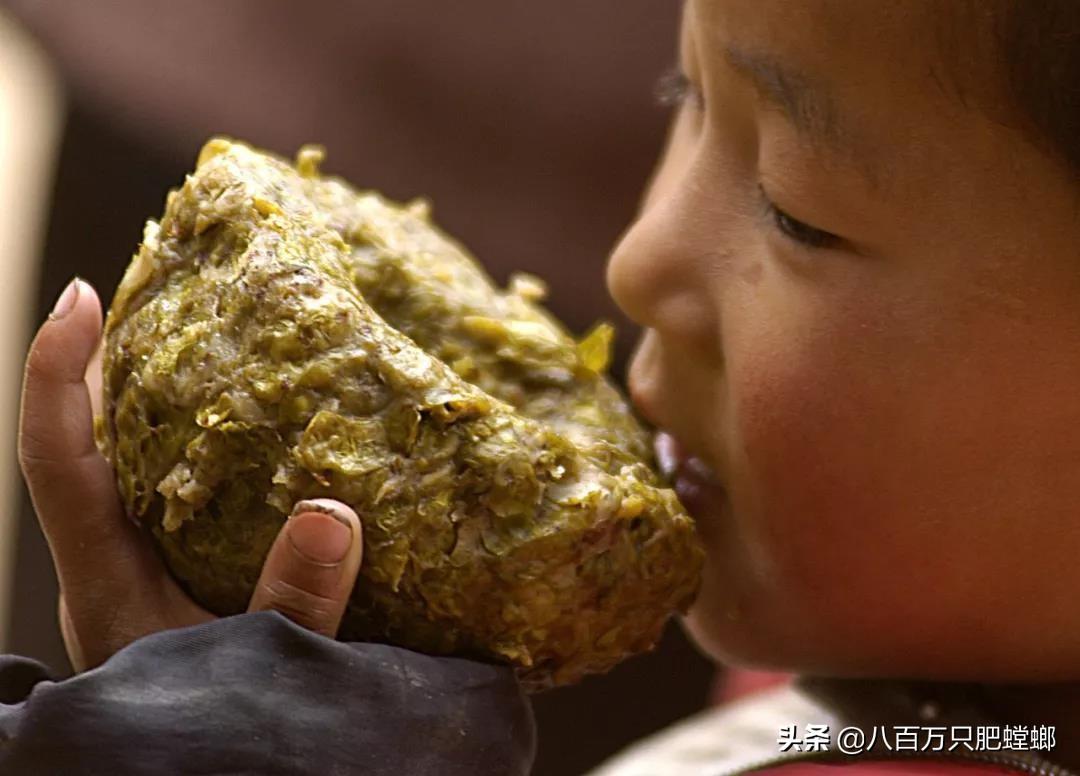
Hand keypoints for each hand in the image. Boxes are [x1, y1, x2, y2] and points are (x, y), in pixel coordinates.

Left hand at [18, 278, 363, 670]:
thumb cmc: (216, 742)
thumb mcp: (258, 676)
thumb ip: (291, 607)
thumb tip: (331, 513)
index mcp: (110, 580)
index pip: (59, 463)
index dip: (59, 376)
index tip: (85, 298)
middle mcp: (117, 566)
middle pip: (90, 445)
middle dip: (114, 364)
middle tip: (164, 294)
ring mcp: (150, 576)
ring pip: (140, 469)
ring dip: (167, 402)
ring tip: (221, 343)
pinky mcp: (189, 585)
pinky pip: (189, 496)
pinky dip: (216, 450)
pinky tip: (274, 434)